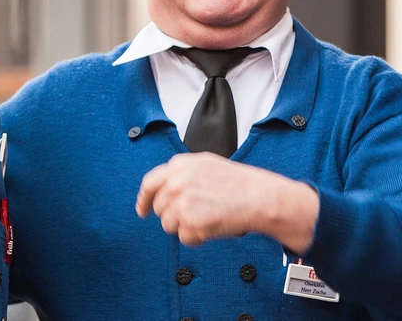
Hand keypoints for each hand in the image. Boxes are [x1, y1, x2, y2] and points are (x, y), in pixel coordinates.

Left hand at [136, 153, 319, 251]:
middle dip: (175, 215)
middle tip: (198, 213)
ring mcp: (182, 202)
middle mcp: (176, 182)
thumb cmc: (239, 183)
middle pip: (159, 209)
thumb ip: (182, 173)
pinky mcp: (190, 222)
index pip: (149, 184)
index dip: (144, 199)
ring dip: (186, 226)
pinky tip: (212, 225)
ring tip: (209, 216)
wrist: (258, 197)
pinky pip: (184, 238)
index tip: (142, 210)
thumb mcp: (206, 164)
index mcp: (179, 165)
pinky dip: (197, 237)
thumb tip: (166, 187)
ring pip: (169, 225)